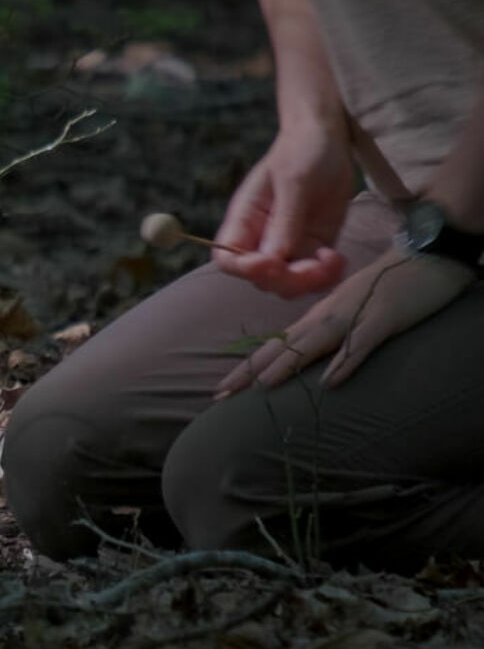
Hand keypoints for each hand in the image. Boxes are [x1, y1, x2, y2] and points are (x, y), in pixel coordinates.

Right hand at [213, 123, 356, 297]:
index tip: (271, 264)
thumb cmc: (302, 152)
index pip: (228, 259)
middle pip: (262, 279)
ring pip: (290, 284)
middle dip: (288, 279)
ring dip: (311, 282)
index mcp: (244, 221)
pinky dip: (328, 277)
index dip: (245, 269)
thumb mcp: (294, 182)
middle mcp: (261, 240)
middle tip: (316, 264)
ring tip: (333, 260)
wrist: (328, 141)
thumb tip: (274, 260)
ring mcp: (289, 247)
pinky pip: (316, 276)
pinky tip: (339, 259)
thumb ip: (284, 221)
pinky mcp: (313, 248)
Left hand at [214, 248, 475, 397]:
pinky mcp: (384, 319)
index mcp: (319, 315)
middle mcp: (329, 314)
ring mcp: (356, 314)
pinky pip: (362, 342)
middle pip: (284, 344)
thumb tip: (307, 367)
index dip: (248, 366)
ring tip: (262, 386)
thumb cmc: (389, 287)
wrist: (428, 254)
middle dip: (251, 370)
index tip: (220, 390)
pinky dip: (345, 361)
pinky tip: (330, 382)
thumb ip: (328, 336)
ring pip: (316, 340)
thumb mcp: (351, 312)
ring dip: (289, 362)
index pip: (276, 343)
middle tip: (220, 394)